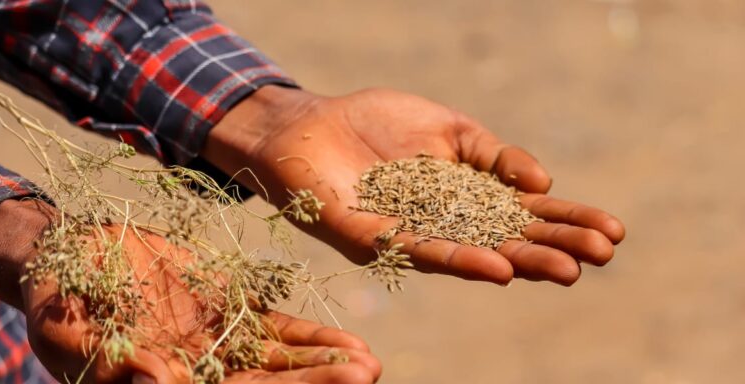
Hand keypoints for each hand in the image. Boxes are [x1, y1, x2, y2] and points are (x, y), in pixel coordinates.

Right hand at [0, 200, 380, 383]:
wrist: (72, 259)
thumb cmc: (58, 308)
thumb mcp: (75, 337)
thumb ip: (117, 363)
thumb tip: (164, 383)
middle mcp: (205, 375)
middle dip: (317, 382)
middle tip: (367, 374)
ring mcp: (222, 345)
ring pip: (282, 361)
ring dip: (325, 363)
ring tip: (369, 362)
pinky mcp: (231, 311)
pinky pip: (277, 329)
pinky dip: (310, 336)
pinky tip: (348, 343)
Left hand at [203, 86, 624, 285]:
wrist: (309, 123)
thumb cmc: (376, 122)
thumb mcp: (449, 128)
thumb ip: (494, 154)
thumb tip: (543, 185)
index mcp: (464, 198)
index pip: (523, 214)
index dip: (566, 222)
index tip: (613, 231)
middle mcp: (444, 224)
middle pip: (506, 240)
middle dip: (554, 246)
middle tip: (604, 256)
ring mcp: (411, 235)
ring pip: (472, 254)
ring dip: (519, 261)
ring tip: (565, 269)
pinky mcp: (373, 239)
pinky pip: (421, 251)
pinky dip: (461, 259)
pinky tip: (497, 266)